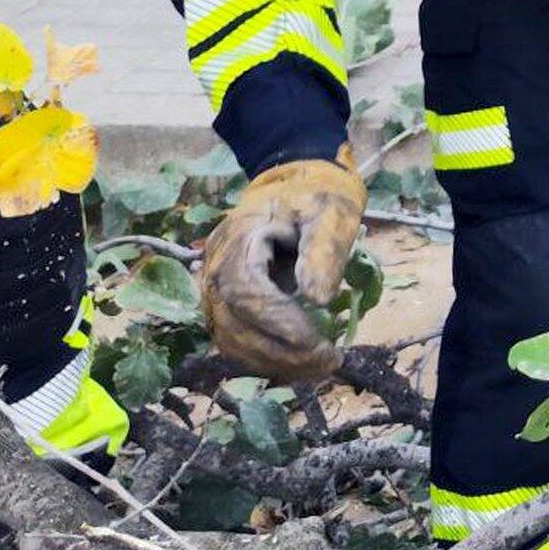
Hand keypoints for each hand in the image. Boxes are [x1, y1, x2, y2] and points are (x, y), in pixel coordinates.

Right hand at [199, 146, 365, 382]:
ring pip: (232, 341)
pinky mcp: (227, 305)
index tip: (318, 342)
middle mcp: (216, 270)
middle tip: (330, 362)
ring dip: (275, 363)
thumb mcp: (331, 213)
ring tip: (321, 367)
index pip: (245, 293)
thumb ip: (324, 251)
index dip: (277, 323)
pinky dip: (267, 359)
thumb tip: (318, 299)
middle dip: (281, 352)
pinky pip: (237, 340)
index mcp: (238, 241)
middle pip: (234, 325)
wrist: (296, 182)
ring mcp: (216, 290)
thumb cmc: (316, 196)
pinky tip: (302, 363)